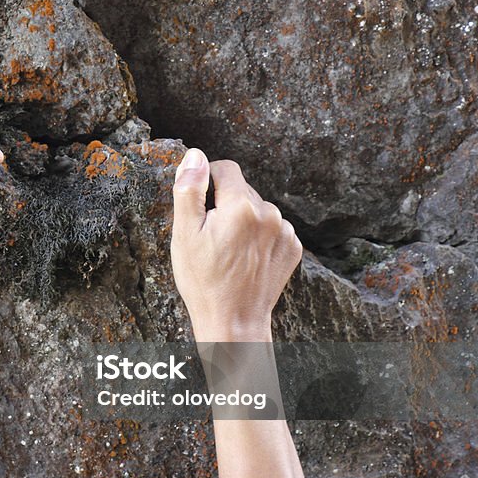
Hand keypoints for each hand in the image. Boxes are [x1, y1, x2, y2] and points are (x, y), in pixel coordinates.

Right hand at [170, 149, 301, 341]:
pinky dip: (259, 236)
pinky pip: (273, 228)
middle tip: (210, 236)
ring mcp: (285, 232)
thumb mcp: (185, 235)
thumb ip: (190, 190)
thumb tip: (195, 156)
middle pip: (242, 190)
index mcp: (241, 206)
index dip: (207, 180)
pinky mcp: (293, 248)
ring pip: (258, 209)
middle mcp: (269, 213)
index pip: (226, 169)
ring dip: (244, 220)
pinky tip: (246, 258)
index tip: (199, 203)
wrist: (234, 321)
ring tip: (229, 250)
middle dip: (225, 204)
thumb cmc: (203, 281)